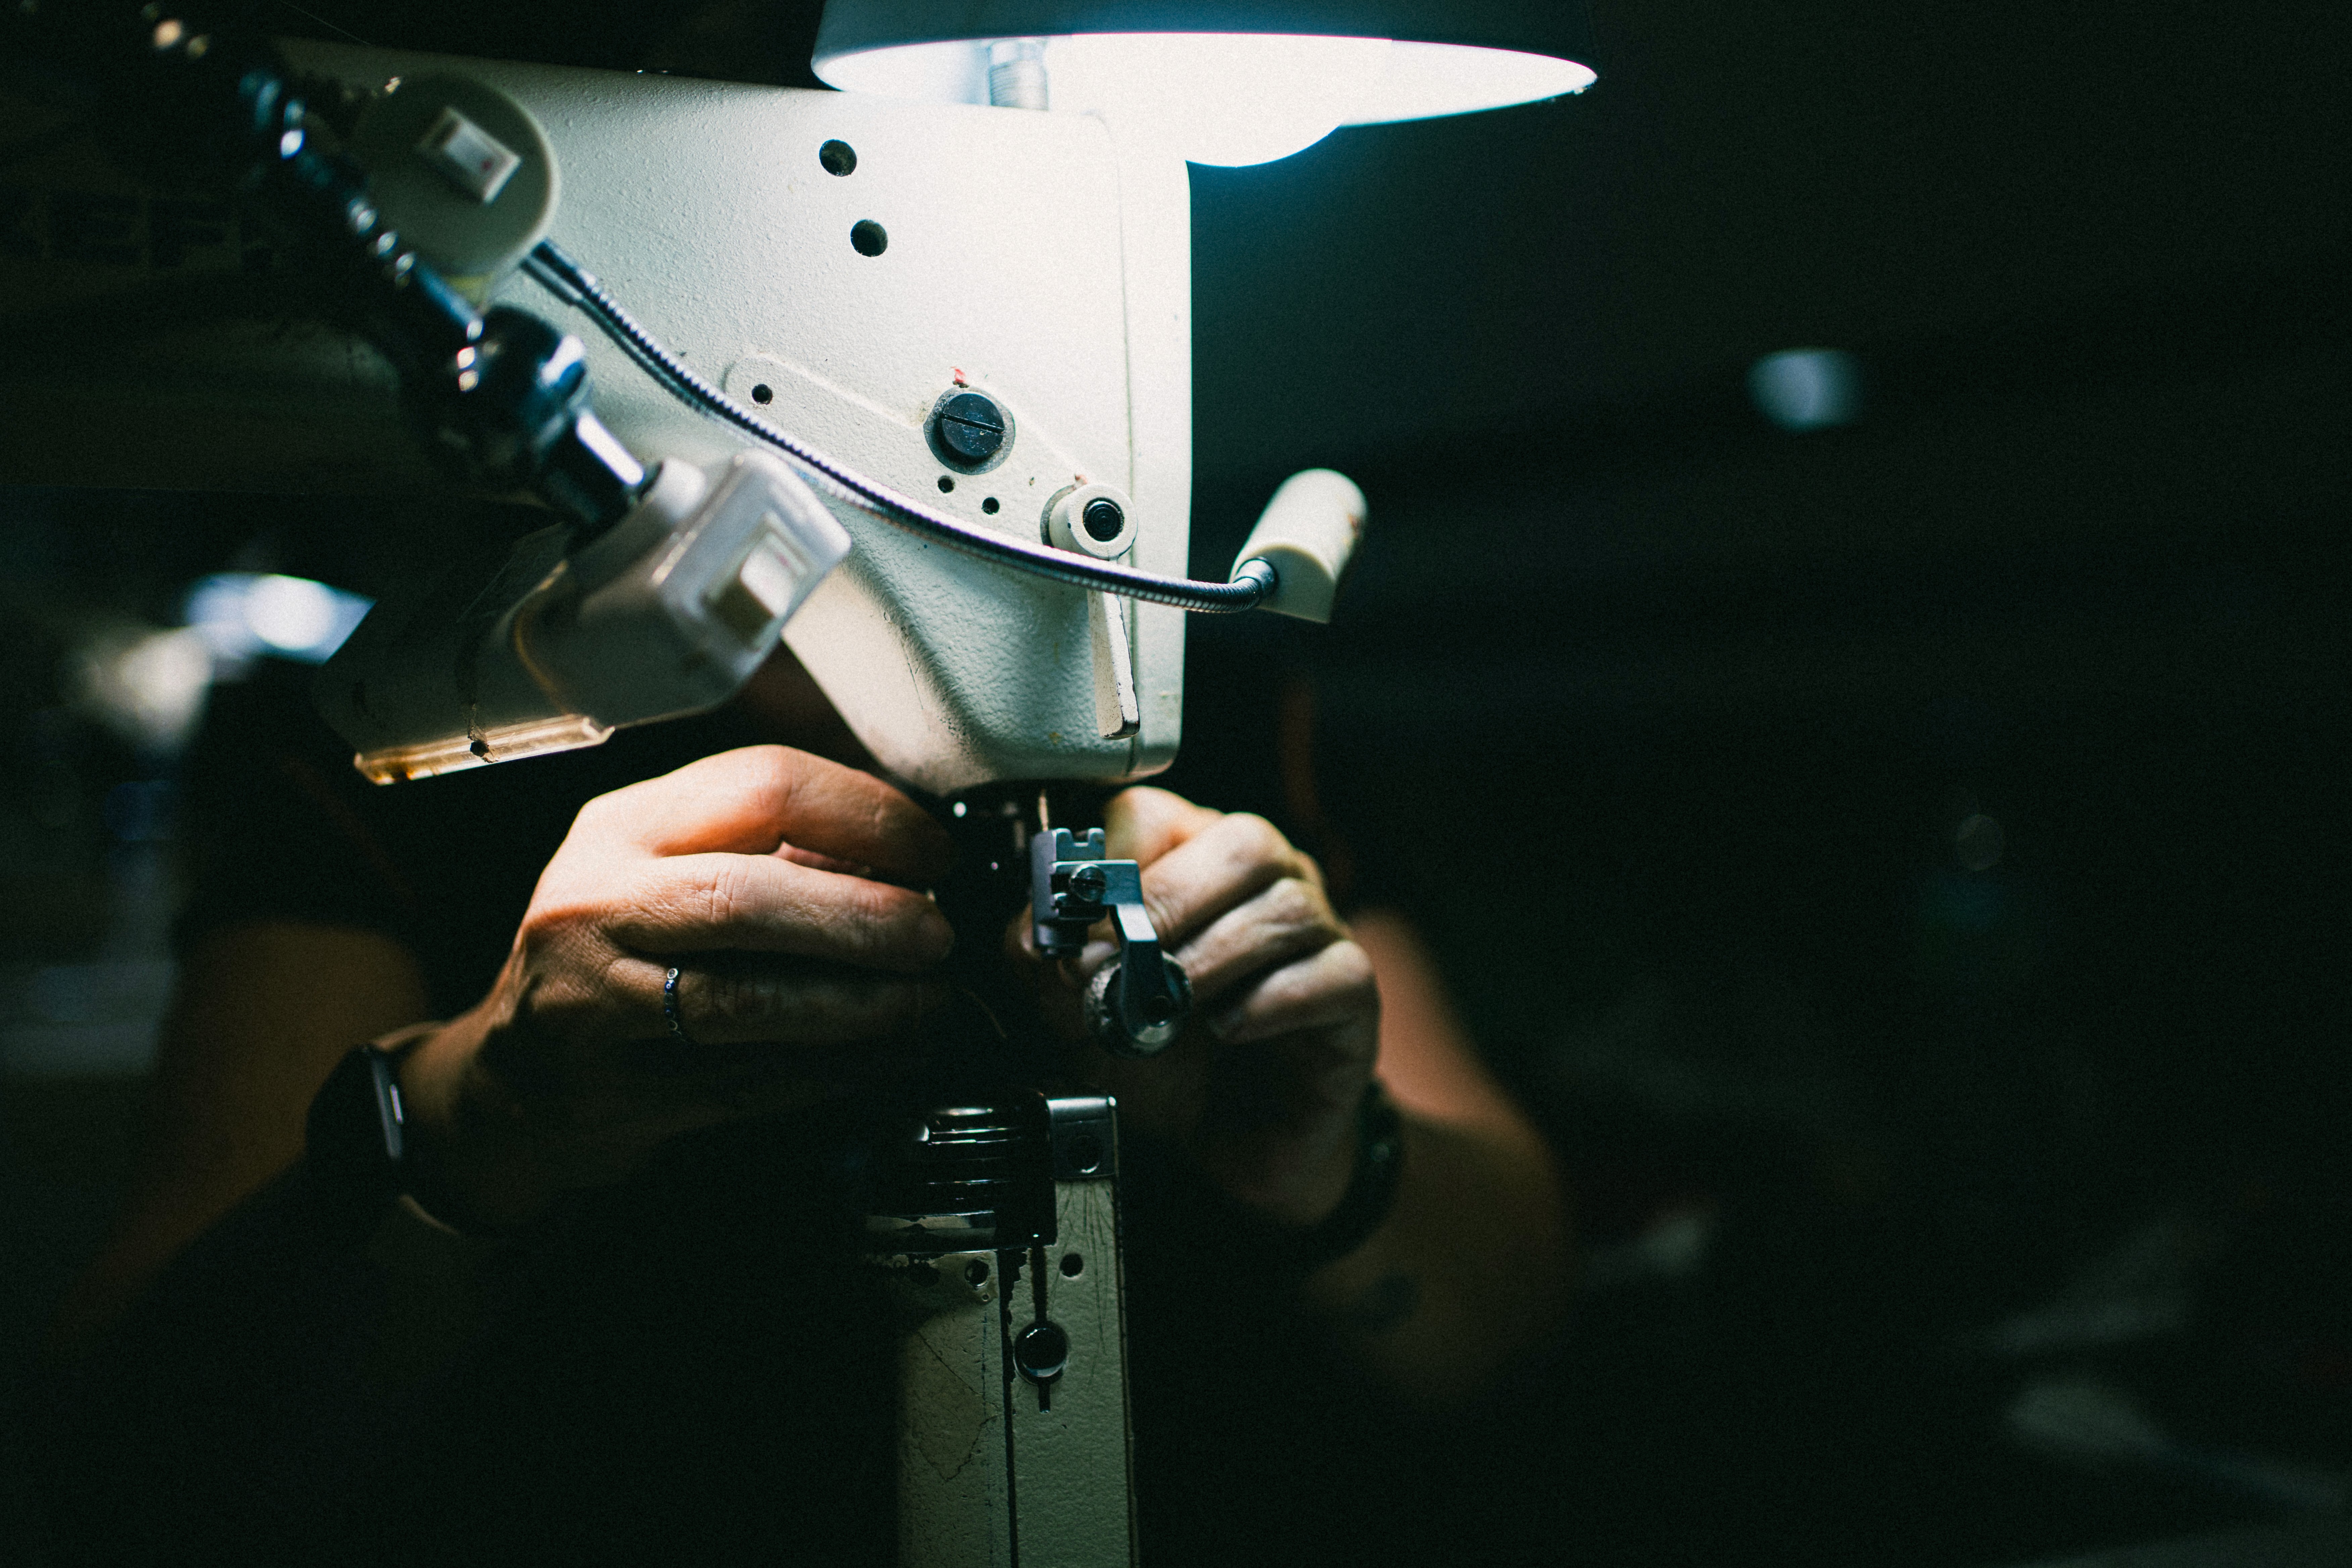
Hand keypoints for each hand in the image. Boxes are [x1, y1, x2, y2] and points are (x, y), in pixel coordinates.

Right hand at [400, 746, 954, 1228]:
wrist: (510, 1078)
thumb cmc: (613, 954)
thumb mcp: (665, 868)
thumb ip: (771, 850)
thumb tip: (906, 857)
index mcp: (622, 828)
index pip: (760, 786)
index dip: (866, 816)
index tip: (930, 850)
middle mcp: (594, 906)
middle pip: (748, 897)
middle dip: (864, 917)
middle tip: (936, 935)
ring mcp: (595, 1004)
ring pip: (747, 1001)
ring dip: (861, 1005)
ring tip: (929, 1002)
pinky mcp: (617, 1093)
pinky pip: (751, 1082)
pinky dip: (837, 1071)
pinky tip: (889, 1057)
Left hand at [1015, 789, 1378, 1226]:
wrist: (1222, 1143)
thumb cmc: (1162, 1062)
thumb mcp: (1080, 1016)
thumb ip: (1046, 969)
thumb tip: (1033, 934)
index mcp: (1191, 864)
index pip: (1157, 814)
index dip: (1112, 859)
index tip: (1077, 919)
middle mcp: (1264, 883)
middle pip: (1244, 841)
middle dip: (1172, 900)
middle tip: (1126, 960)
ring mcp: (1318, 933)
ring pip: (1288, 906)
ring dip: (1215, 956)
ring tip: (1174, 1006)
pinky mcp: (1352, 994)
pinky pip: (1333, 973)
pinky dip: (1271, 1002)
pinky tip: (1230, 1030)